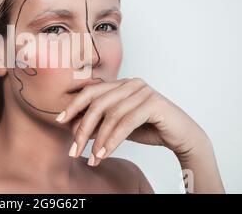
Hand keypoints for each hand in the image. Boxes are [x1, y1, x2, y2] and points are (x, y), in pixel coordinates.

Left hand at [56, 77, 208, 165]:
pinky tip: (104, 153)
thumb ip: (99, 124)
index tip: (59, 121)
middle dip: (82, 128)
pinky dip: (113, 140)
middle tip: (73, 150)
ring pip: (111, 115)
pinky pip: (126, 123)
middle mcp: (131, 83)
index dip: (73, 106)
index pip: (90, 92)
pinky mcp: (153, 103)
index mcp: (121, 84)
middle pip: (97, 104)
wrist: (182, 137)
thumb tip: (73, 128)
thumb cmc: (150, 129)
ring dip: (98, 139)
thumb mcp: (118, 127)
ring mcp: (143, 91)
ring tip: (92, 158)